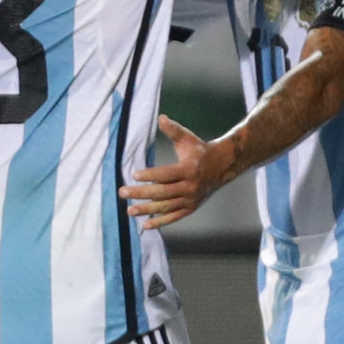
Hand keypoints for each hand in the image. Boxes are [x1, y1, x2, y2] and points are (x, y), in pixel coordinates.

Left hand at [117, 114, 232, 229]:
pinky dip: (160, 222)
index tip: (133, 175)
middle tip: (122, 192)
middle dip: (141, 193)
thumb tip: (161, 117)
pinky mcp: (190, 208)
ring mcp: (190, 199)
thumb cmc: (199, 150)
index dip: (150, 176)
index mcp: (188, 169)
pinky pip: (173, 217)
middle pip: (162, 192)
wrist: (221, 167)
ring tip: (129, 210)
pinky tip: (145, 225)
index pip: (166, 175)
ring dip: (147, 209)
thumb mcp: (188, 138)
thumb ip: (173, 130)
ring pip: (166, 207)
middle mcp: (190, 187)